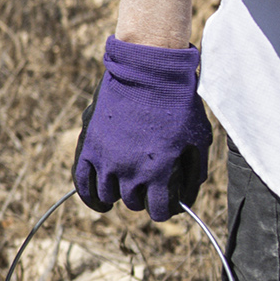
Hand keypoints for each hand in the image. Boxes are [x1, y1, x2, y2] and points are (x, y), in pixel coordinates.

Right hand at [73, 36, 212, 219]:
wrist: (149, 70)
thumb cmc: (178, 101)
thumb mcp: (197, 137)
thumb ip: (194, 170)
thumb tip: (188, 196)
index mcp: (158, 171)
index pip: (158, 210)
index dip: (164, 210)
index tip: (166, 205)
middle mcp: (129, 170)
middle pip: (133, 202)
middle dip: (143, 197)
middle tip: (148, 188)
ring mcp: (106, 159)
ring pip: (108, 194)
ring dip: (119, 194)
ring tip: (125, 191)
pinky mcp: (89, 145)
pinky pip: (82, 181)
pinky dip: (90, 197)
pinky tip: (101, 203)